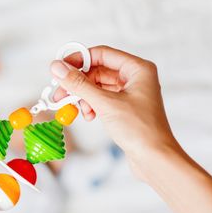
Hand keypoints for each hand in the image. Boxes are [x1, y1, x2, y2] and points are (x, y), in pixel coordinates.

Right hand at [50, 45, 176, 178]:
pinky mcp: (124, 108)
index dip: (78, 60)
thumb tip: (57, 68)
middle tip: (60, 94)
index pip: (101, 54)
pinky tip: (89, 116)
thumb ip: (79, 84)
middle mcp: (135, 78)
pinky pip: (101, 99)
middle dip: (77, 83)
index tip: (59, 69)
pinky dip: (91, 105)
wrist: (154, 158)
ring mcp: (129, 93)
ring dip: (83, 97)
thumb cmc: (140, 129)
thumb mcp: (105, 104)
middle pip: (97, 71)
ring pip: (97, 86)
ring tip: (77, 110)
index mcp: (137, 69)